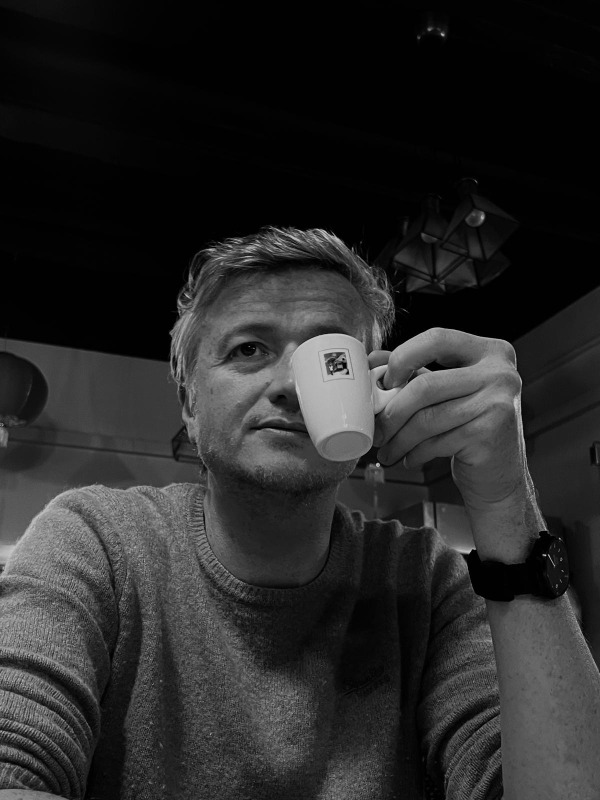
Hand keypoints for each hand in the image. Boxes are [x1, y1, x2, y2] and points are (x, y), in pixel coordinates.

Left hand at [369, 327, 529, 518]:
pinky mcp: (490, 433)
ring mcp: (498, 403)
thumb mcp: (447, 393)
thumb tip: (373, 359)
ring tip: (387, 451)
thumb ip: (416, 371)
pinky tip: (410, 458)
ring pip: (428, 419)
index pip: (437, 339)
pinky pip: (437, 442)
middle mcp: (500, 373)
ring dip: (399, 439)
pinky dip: (416, 453)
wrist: (501, 473)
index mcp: (489, 352)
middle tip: (377, 430)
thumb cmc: (470, 428)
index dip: (402, 357)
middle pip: (426, 386)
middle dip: (392, 412)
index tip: (384, 382)